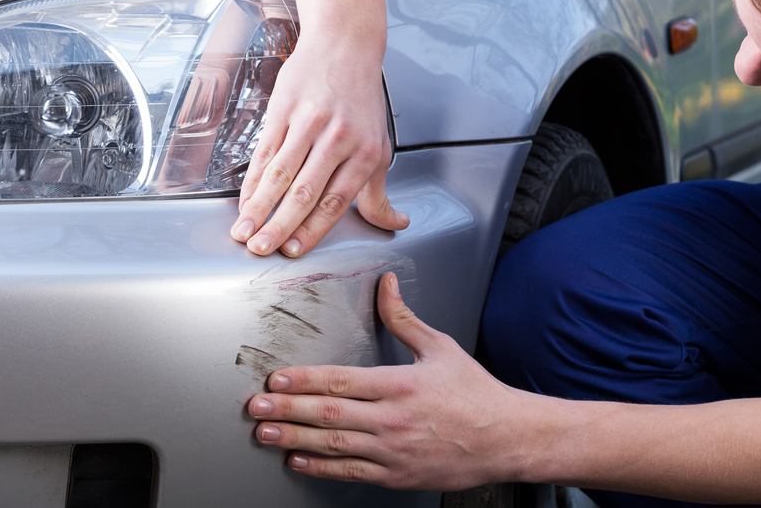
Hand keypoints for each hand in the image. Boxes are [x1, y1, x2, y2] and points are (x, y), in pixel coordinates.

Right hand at [231, 33, 408, 257]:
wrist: (345, 46)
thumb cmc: (362, 102)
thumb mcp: (380, 146)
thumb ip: (379, 192)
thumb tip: (395, 223)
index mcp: (365, 152)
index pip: (336, 200)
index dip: (312, 229)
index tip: (293, 251)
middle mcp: (339, 139)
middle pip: (305, 192)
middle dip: (280, 226)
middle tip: (261, 249)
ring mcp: (309, 123)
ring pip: (280, 174)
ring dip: (258, 208)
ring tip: (243, 232)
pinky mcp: (284, 110)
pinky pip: (265, 152)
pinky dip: (252, 180)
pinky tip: (244, 199)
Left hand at [246, 272, 531, 489]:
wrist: (505, 438)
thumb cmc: (474, 393)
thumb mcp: (440, 348)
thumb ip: (404, 318)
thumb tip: (385, 284)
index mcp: (401, 384)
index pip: (341, 380)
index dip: (303, 380)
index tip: (276, 379)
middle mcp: (393, 419)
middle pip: (328, 414)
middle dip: (286, 411)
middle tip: (255, 409)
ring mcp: (393, 450)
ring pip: (333, 446)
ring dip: (294, 440)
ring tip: (265, 435)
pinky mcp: (397, 475)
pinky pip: (351, 472)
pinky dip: (321, 468)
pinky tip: (299, 462)